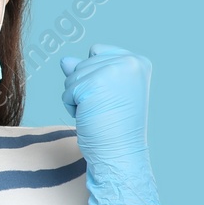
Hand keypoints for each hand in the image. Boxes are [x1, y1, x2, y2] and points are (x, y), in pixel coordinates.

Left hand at [60, 44, 162, 204]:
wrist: (120, 153)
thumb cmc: (115, 126)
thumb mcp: (104, 92)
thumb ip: (86, 70)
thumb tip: (65, 61)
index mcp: (138, 62)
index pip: (97, 51)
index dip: (95, 76)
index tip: (112, 98)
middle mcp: (128, 62)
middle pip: (83, 62)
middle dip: (86, 87)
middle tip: (106, 108)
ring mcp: (111, 71)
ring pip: (72, 75)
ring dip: (78, 97)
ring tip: (99, 113)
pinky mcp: (92, 84)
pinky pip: (67, 91)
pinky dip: (71, 106)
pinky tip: (90, 117)